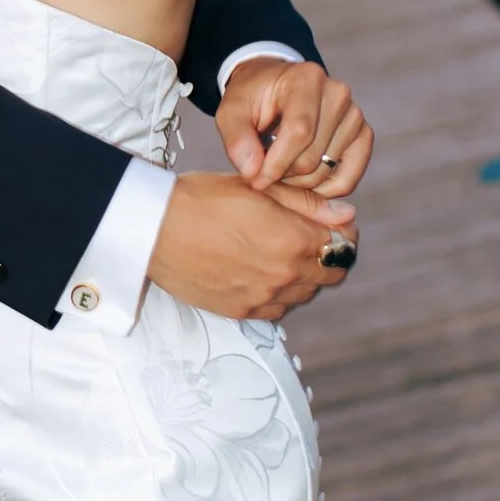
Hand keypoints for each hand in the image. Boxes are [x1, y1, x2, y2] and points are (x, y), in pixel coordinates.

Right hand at [148, 172, 357, 322]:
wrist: (154, 229)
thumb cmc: (201, 200)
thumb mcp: (259, 188)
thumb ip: (307, 203)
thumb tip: (345, 214)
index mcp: (294, 239)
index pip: (345, 244)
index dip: (342, 231)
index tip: (331, 224)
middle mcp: (285, 274)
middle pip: (332, 273)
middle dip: (327, 254)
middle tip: (307, 238)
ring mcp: (264, 297)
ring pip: (307, 294)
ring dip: (304, 276)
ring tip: (279, 253)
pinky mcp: (242, 312)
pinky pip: (278, 309)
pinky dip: (280, 294)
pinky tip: (262, 273)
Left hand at [218, 57, 371, 198]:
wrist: (275, 89)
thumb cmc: (253, 100)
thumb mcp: (231, 111)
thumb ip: (237, 140)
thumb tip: (253, 172)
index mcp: (307, 78)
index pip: (300, 132)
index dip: (276, 164)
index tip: (256, 179)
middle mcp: (338, 93)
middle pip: (312, 158)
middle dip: (282, 175)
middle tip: (263, 171)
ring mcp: (354, 115)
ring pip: (325, 173)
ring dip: (297, 182)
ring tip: (280, 167)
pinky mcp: (363, 135)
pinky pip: (347, 179)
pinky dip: (323, 191)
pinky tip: (301, 182)